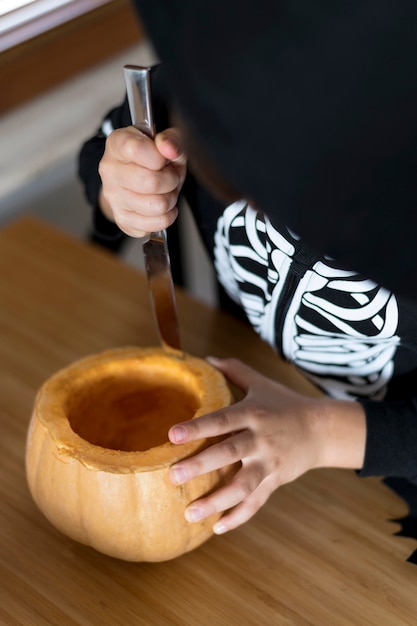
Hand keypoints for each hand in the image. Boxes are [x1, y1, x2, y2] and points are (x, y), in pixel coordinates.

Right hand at [98, 126, 186, 236]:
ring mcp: (113, 197)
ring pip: (157, 206)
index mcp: (117, 144)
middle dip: (171, 181)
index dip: (159, 157)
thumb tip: (169, 149)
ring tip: (166, 191)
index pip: (137, 150)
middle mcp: (110, 171)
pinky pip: (155, 224)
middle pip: (151, 182)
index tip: (162, 159)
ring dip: (171, 199)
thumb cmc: (152, 159)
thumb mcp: (166, 143)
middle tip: (170, 177)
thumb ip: (172, 139)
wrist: (137, 180)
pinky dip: (167, 217)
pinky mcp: (122, 219)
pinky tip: (161, 206)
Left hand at [168, 357, 365, 533]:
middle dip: (200, 466)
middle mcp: (260, 439)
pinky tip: (216, 528)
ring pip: (242, 485)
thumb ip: (235, 370)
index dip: (197, 428)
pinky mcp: (276, 481)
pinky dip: (238, 516)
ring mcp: (269, 463)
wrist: (323, 429)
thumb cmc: (286, 404)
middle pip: (229, 453)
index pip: (221, 420)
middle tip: (173, 477)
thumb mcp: (262, 383)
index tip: (171, 435)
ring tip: (190, 513)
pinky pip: (256, 502)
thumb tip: (207, 358)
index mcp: (253, 413)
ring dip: (216, 501)